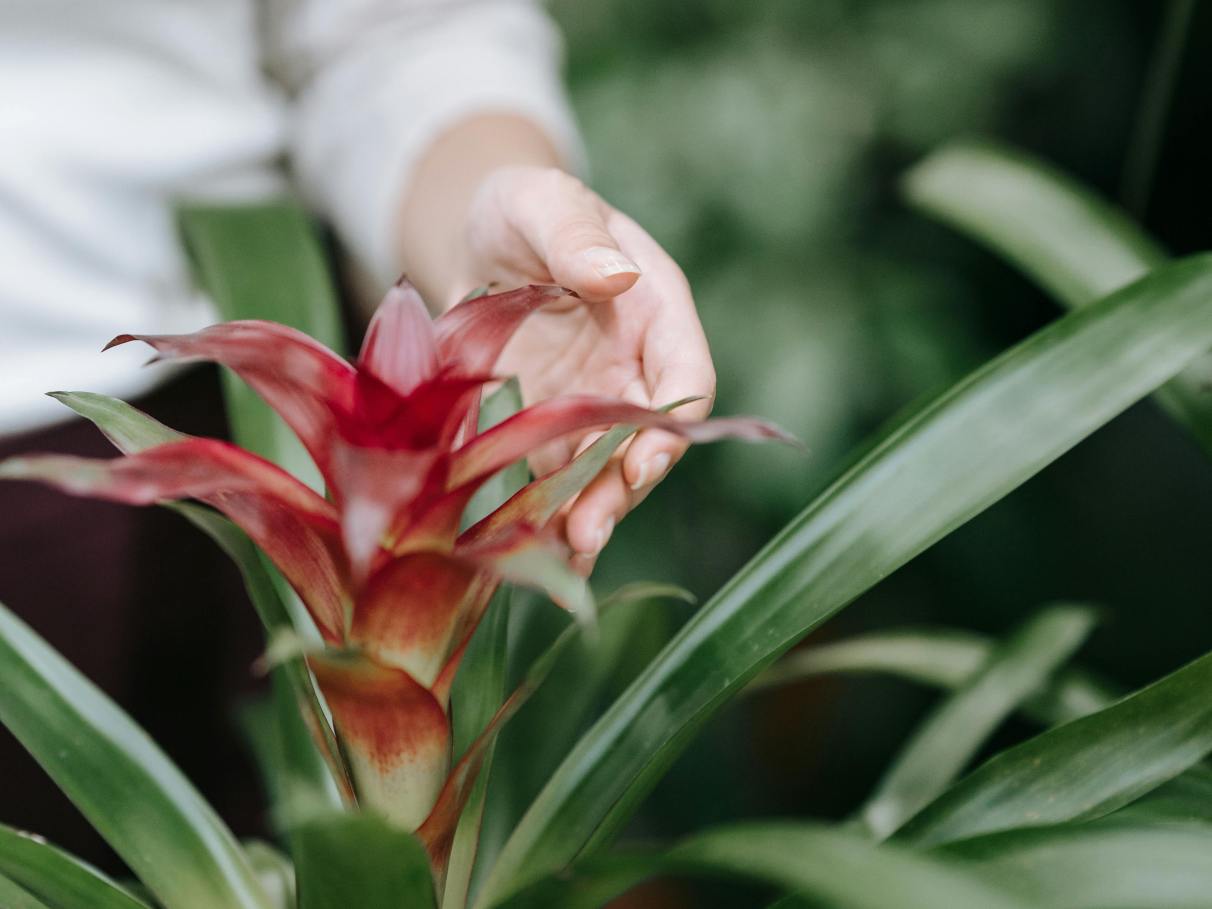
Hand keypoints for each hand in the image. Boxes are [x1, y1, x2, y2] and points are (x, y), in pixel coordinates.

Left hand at [458, 166, 715, 566]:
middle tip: (589, 532)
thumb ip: (576, 236)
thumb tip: (616, 278)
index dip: (673, 427)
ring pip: (602, 471)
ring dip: (586, 514)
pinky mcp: (547, 427)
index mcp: (655, 313)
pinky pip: (553, 477)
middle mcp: (632, 368)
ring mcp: (590, 404)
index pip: (686, 377)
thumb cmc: (524, 208)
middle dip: (621, 490)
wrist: (481, 238)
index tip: (644, 464)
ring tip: (561, 557)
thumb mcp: (544, 203)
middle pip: (645, 441)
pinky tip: (529, 552)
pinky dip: (544, 513)